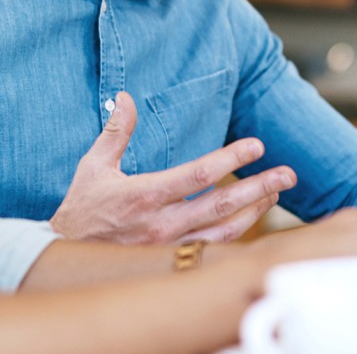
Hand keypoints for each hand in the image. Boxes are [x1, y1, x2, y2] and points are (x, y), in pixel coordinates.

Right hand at [49, 91, 296, 243]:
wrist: (66, 257)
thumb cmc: (82, 208)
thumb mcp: (93, 166)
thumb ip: (116, 131)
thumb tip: (126, 96)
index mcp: (145, 197)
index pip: (198, 176)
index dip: (231, 159)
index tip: (257, 146)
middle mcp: (162, 225)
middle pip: (223, 206)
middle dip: (260, 187)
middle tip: (289, 173)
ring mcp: (170, 247)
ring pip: (225, 231)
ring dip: (256, 210)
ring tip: (276, 190)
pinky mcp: (173, 260)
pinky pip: (214, 248)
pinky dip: (239, 232)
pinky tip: (253, 216)